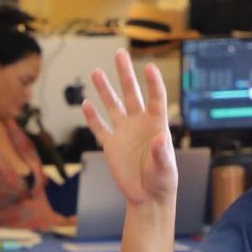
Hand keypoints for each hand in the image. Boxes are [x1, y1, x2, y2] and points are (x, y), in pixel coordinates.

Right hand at [84, 50, 175, 208]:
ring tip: (96, 72)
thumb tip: (160, 139)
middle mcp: (140, 124)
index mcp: (157, 125)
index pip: (155, 98)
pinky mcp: (111, 146)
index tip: (149, 67)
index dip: (153, 83)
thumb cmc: (162, 181)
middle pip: (132, 93)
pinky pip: (100, 128)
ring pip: (113, 106)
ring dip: (105, 90)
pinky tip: (85, 104)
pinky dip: (92, 118)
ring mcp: (124, 133)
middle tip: (120, 54)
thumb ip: (162, 153)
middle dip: (125, 74)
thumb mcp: (165, 168)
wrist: (147, 197)